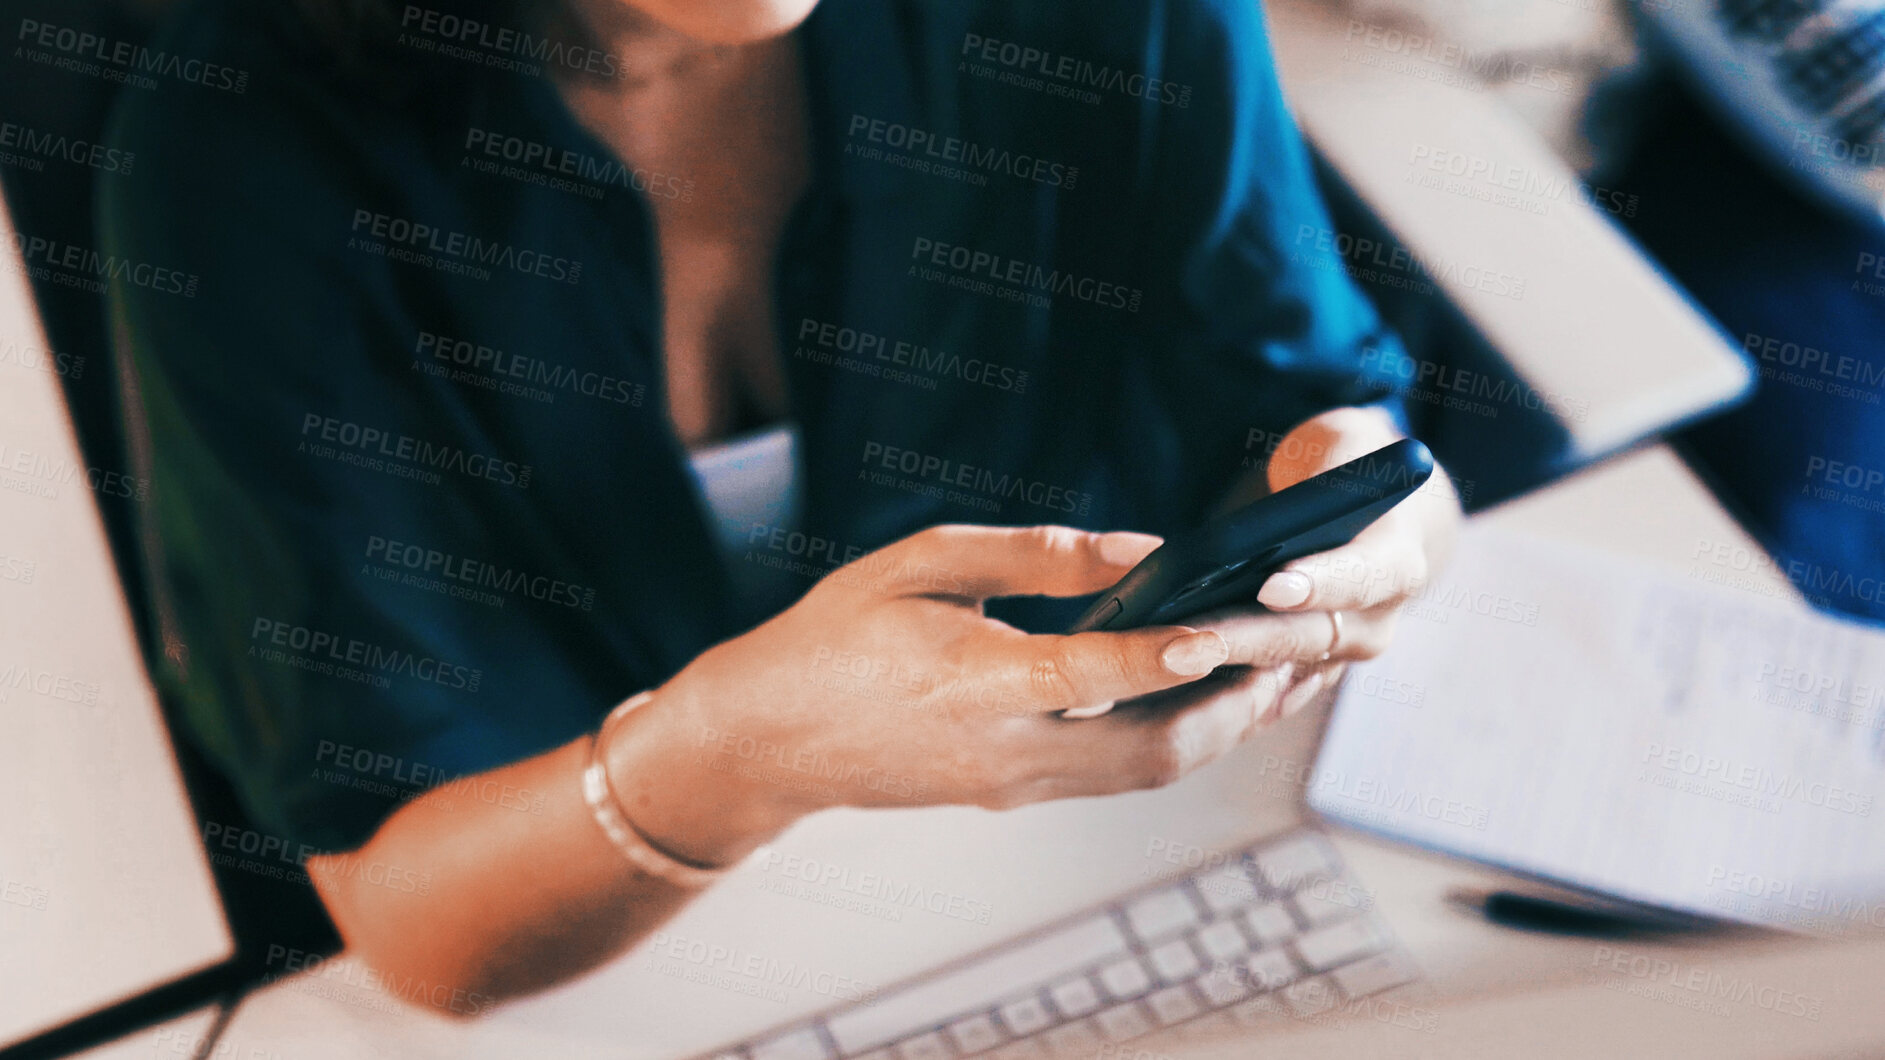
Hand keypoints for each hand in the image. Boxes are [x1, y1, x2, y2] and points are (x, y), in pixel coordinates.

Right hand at [603, 524, 1305, 866]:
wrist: (767, 742)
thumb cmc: (831, 637)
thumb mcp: (914, 564)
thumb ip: (1032, 556)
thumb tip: (1141, 551)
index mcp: (973, 684)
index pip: (1095, 673)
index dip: (1171, 650)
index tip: (1235, 623)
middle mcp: (1008, 752)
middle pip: (1156, 745)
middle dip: (1246, 702)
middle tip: (1315, 651)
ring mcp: (1017, 785)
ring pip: (1153, 771)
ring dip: (1231, 726)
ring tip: (1294, 675)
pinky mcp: (1018, 795)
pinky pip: (1124, 773)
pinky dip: (1184, 737)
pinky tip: (1218, 699)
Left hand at [1095, 405, 1461, 725]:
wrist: (1360, 518)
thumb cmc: (1342, 468)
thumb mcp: (1337, 446)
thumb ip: (1322, 472)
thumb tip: (1279, 513)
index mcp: (1396, 562)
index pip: (1366, 577)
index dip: (1321, 582)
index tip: (1271, 585)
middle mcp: (1374, 622)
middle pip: (1305, 637)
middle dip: (1242, 640)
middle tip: (1182, 645)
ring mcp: (1334, 658)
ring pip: (1273, 672)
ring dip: (1213, 671)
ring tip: (1149, 663)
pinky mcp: (1295, 674)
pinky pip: (1252, 690)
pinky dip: (1206, 689)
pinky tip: (1148, 685)